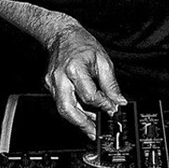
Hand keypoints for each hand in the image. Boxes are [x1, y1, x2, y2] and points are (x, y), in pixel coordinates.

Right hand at [46, 23, 125, 139]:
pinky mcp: (49, 86)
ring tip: (92, 127)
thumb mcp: (103, 61)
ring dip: (78, 120)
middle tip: (94, 132)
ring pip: (63, 109)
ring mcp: (52, 83)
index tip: (112, 109)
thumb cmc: (81, 44)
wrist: (61, 34)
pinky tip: (84, 114)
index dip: (103, 105)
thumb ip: (111, 84)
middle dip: (82, 123)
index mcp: (74, 69)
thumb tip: (119, 101)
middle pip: (68, 109)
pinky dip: (73, 110)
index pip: (89, 95)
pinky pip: (61, 103)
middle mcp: (60, 78)